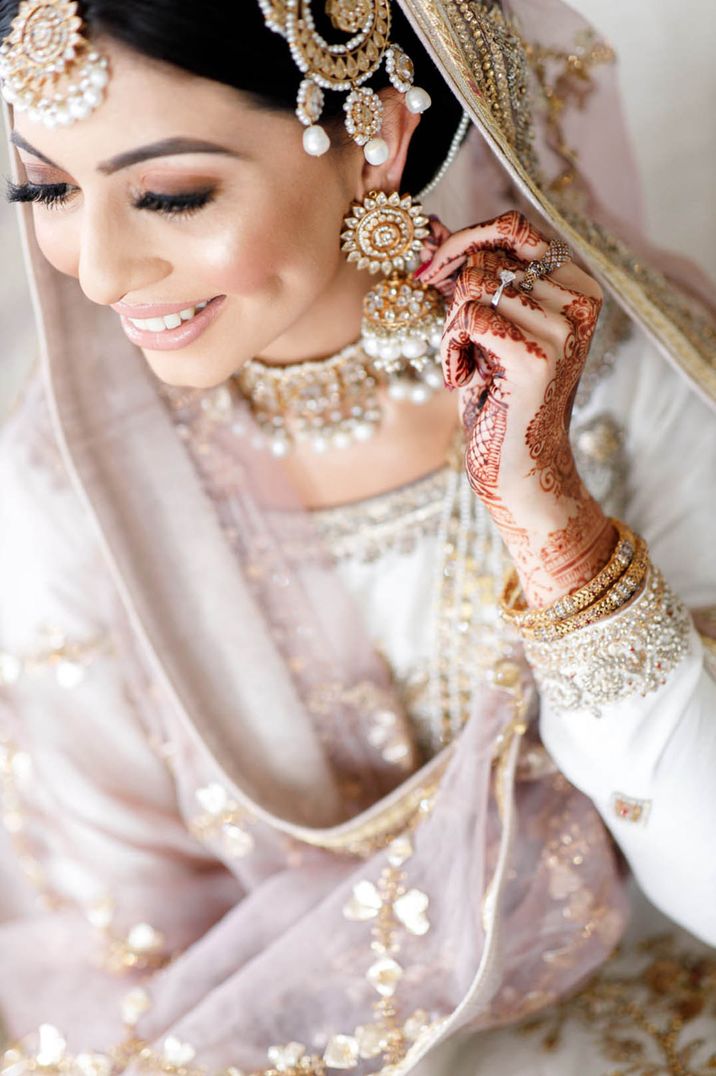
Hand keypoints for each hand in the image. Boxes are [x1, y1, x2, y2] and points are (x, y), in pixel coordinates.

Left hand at [419, 210, 615, 605]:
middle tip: (455, 340)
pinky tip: (463, 380)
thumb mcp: (483, 329)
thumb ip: (464, 278)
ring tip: (466, 365)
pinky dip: (450, 350)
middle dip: (451, 294)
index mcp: (576, 286)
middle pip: (487, 255)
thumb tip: (426, 227)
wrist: (520, 468)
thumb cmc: (499, 400)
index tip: (430, 271)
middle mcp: (580, 301)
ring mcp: (563, 328)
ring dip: (451, 328)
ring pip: (474, 285)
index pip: (514, 226)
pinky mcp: (537, 357)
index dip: (463, 241)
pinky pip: (469, 319)